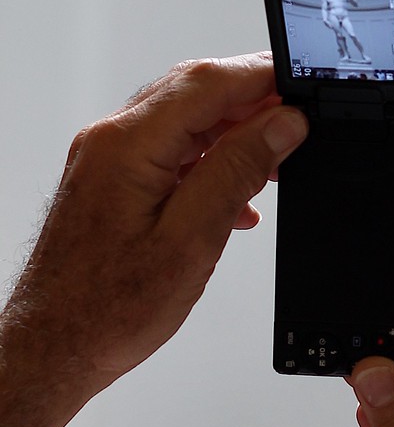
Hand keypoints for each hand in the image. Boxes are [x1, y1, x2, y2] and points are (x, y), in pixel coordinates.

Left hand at [0, 56, 306, 409]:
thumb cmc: (107, 311)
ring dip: (235, 134)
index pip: (207, 82)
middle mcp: (111, 141)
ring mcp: (108, 160)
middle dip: (254, 101)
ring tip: (275, 164)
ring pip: (186, 121)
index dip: (262, 76)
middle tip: (300, 123)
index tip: (305, 87)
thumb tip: (281, 123)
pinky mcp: (112, 182)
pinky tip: (238, 196)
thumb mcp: (191, 240)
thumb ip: (237, 170)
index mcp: (126, 146)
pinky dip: (212, 161)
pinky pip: (171, 150)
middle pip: (196, 92)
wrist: (54, 350)